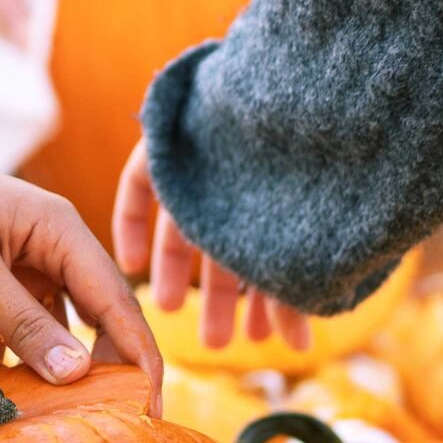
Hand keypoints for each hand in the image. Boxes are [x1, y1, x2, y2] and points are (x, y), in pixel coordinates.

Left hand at [0, 140, 162, 402]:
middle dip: (104, 366)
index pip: (116, 299)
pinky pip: (17, 326)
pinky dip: (16, 359)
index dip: (138, 354)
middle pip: (94, 314)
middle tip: (112, 421)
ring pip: (54, 325)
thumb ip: (23, 324)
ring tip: (64, 419)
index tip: (150, 406)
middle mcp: (48, 244)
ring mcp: (18, 261)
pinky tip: (11, 394)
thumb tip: (79, 375)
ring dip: (55, 367)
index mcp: (58, 228)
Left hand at [112, 139, 310, 353]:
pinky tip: (130, 264)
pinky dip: (133, 223)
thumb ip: (294, 290)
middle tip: (217, 343)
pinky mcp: (167, 141)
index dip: (263, 299)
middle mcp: (243, 183)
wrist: (296, 98)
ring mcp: (204, 160)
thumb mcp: (303, 242)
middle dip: (223, 298)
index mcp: (283, 201)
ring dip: (176, 273)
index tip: (262, 337)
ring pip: (183, 226)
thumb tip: (299, 344)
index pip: (267, 255)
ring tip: (171, 313)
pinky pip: (142, 184)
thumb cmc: (312, 174)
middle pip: (224, 247)